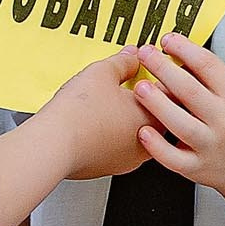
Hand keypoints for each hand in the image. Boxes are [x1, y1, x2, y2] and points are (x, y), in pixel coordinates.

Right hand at [33, 48, 148, 180]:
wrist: (53, 145)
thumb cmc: (79, 114)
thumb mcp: (103, 72)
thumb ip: (124, 62)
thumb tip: (132, 57)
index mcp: (153, 117)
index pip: (170, 94)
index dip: (160, 77)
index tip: (151, 70)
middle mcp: (147, 143)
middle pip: (155, 116)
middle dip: (144, 100)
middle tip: (131, 84)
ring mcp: (128, 160)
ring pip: (136, 133)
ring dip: (127, 119)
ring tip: (111, 104)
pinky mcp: (108, 168)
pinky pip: (117, 147)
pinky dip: (111, 135)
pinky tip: (98, 122)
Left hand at [129, 36, 224, 198]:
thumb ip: (213, 76)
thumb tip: (178, 53)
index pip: (207, 64)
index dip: (183, 48)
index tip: (166, 40)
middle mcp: (224, 120)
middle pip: (189, 89)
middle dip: (162, 68)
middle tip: (145, 54)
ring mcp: (210, 145)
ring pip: (179, 123)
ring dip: (156, 103)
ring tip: (140, 87)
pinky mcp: (197, 167)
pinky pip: (173, 157)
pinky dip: (157, 145)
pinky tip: (143, 131)